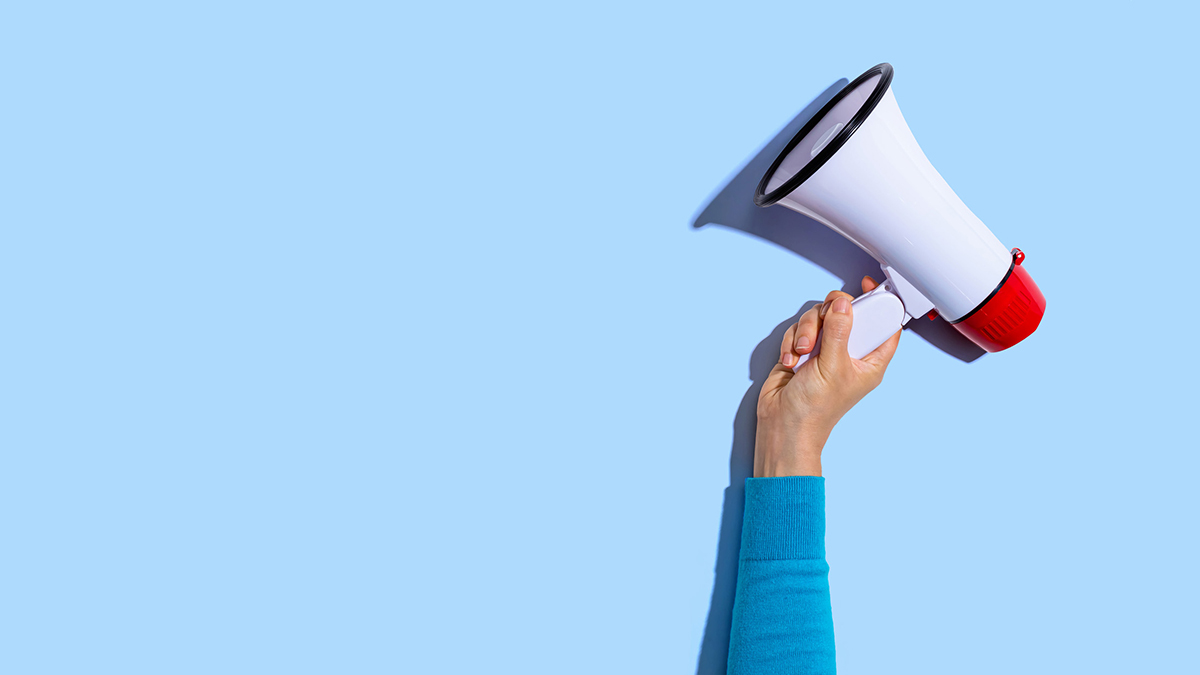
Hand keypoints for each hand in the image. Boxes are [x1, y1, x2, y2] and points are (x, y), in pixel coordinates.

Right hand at [754, 276, 901, 477]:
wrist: (783, 424)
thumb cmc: (815, 410)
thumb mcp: (832, 367)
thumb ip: (839, 332)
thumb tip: (843, 305)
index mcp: (868, 361)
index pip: (884, 325)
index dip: (879, 304)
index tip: (868, 287)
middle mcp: (848, 353)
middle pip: (845, 314)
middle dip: (828, 317)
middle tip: (823, 325)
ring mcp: (825, 351)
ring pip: (818, 319)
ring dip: (805, 332)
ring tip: (802, 353)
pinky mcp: (803, 351)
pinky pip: (799, 329)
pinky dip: (791, 342)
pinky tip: (792, 360)